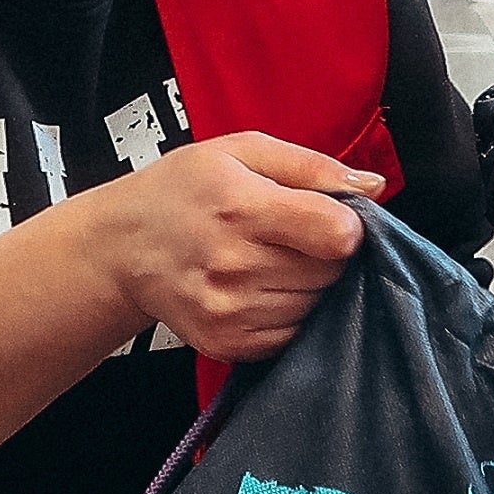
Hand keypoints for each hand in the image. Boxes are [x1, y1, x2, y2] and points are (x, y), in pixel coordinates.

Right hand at [84, 131, 378, 366]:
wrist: (121, 247)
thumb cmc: (181, 191)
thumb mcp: (239, 152)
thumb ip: (311, 166)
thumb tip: (373, 186)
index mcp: (239, 207)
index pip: (338, 234)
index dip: (346, 224)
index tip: (327, 217)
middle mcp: (233, 264)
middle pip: (331, 271)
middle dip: (324, 252)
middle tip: (288, 236)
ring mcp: (229, 310)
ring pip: (316, 303)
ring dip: (307, 284)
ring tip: (268, 260)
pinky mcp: (227, 342)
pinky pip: (293, 333)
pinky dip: (288, 312)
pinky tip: (258, 288)